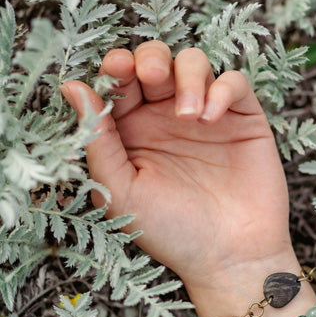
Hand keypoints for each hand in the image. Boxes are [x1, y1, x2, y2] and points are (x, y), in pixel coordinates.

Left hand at [61, 41, 293, 295]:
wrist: (229, 257)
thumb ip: (97, 140)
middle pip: (156, 62)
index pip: (121, 83)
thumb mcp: (121, 192)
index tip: (117, 71)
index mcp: (134, 135)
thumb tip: (72, 87)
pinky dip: (222, 89)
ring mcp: (207, 118)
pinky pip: (234, 83)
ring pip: (194, 64)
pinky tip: (211, 119)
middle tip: (152, 78)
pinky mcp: (243, 121)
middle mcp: (168, 121)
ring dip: (188, 75)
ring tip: (188, 116)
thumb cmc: (172, 232)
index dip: (116, 68)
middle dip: (151, 59)